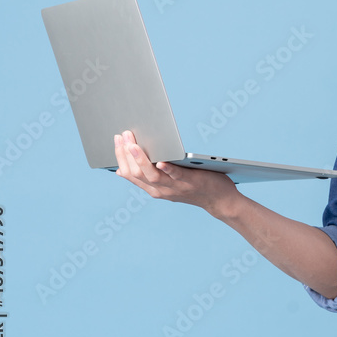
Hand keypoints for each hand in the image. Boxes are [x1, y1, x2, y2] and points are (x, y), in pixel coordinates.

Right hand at [113, 130, 238, 215]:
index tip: (116, 141)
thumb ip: (152, 174)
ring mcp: (176, 187)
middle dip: (127, 154)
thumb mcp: (169, 181)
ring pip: (152, 176)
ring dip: (141, 159)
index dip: (121, 157)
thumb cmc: (194, 186)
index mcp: (154, 189)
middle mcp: (162, 190)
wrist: (220, 200)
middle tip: (122, 135)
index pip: (130, 174)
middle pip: (137, 173)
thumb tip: (129, 164)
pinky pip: (176, 176)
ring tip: (133, 144)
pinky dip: (167, 169)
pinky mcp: (191, 182)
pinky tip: (161, 161)